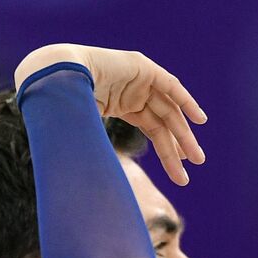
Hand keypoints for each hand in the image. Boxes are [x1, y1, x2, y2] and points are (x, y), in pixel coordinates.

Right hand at [14, 44, 205, 185]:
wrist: (57, 79)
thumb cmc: (64, 110)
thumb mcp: (88, 138)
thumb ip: (99, 155)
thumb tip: (101, 189)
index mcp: (122, 105)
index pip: (152, 129)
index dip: (167, 150)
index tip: (180, 172)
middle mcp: (134, 92)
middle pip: (164, 121)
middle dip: (180, 144)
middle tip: (196, 165)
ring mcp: (140, 79)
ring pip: (170, 109)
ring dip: (184, 132)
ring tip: (196, 157)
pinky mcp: (144, 68)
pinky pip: (171, 86)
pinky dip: (186, 101)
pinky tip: (200, 120)